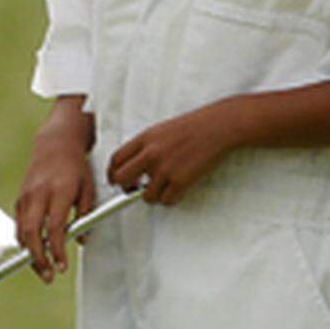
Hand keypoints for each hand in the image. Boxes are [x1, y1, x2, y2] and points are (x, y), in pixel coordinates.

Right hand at [13, 97, 94, 283]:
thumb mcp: (88, 189)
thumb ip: (85, 215)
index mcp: (58, 192)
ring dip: (29, 253)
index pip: (54, 228)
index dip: (56, 250)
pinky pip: (19, 224)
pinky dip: (24, 240)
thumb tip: (82, 241)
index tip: (61, 266)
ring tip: (41, 268)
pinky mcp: (20, 197)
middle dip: (37, 258)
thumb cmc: (75, 166)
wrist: (55, 143)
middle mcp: (38, 194)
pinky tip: (33, 250)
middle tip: (48, 276)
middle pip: (31, 233)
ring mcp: (26, 196)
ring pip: (21, 231)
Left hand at [107, 99, 242, 205]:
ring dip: (153, 196)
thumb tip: (133, 167)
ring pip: (146, 196)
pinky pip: (166, 201)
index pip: (115, 160)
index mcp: (144, 139)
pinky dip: (170, 199)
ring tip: (164, 186)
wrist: (217, 127)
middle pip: (121, 179)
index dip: (112, 173)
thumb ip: (144, 147)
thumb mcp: (160, 130)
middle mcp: (150, 154)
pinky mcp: (181, 181)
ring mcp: (165, 169)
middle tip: (133, 190)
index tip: (115, 180)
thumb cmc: (191, 127)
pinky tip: (177, 189)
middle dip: (125, 188)